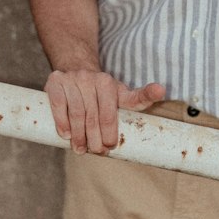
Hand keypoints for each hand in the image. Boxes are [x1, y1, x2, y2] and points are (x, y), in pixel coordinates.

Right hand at [45, 70, 165, 154]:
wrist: (75, 67)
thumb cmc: (102, 90)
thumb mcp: (122, 93)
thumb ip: (141, 96)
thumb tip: (162, 90)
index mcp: (107, 83)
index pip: (109, 114)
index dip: (109, 133)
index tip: (110, 146)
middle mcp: (89, 78)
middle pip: (92, 116)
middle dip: (94, 138)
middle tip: (96, 152)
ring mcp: (71, 80)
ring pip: (75, 113)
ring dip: (78, 135)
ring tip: (80, 149)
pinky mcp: (55, 82)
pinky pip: (58, 104)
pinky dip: (61, 122)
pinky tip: (65, 135)